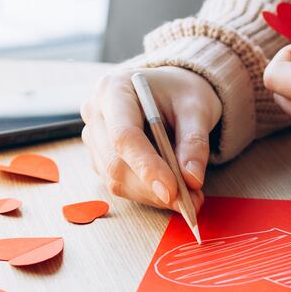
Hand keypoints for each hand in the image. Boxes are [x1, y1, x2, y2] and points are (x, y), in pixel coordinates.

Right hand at [80, 66, 219, 210]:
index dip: (146, 166)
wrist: (170, 91)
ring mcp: (94, 138)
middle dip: (153, 187)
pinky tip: (170, 190)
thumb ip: (195, 142)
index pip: (123, 135)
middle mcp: (96, 113)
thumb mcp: (197, 108)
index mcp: (114, 89)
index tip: (172, 191)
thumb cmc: (180, 93)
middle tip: (190, 201)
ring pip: (116, 180)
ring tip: (188, 197)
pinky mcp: (99, 158)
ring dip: (152, 195)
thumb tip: (192, 179)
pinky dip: (147, 194)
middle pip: (115, 163)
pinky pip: (119, 184)